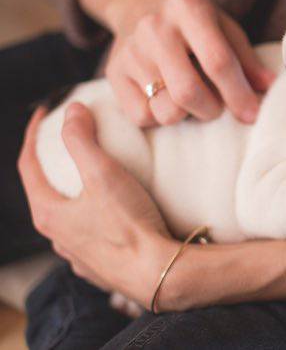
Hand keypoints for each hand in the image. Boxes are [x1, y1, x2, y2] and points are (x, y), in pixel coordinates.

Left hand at [18, 104, 174, 304]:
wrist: (159, 273)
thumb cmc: (129, 226)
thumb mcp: (103, 174)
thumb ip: (82, 140)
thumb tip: (72, 111)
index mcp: (49, 214)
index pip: (28, 166)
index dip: (33, 135)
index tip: (45, 114)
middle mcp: (57, 238)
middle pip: (46, 193)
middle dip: (54, 166)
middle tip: (69, 144)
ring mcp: (78, 256)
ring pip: (69, 218)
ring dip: (75, 195)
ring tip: (94, 179)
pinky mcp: (101, 267)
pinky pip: (91, 237)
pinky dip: (94, 218)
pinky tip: (112, 215)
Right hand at [80, 0, 274, 125]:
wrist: (137, 3)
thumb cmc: (193, 23)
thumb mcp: (224, 28)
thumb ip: (247, 60)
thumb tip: (271, 88)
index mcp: (189, 9)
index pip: (218, 61)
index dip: (238, 94)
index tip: (252, 115)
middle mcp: (155, 28)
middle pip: (188, 92)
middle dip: (211, 110)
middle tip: (217, 107)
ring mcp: (130, 51)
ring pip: (165, 110)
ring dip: (187, 115)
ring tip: (191, 99)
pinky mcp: (113, 73)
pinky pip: (142, 116)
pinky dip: (160, 116)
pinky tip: (166, 98)